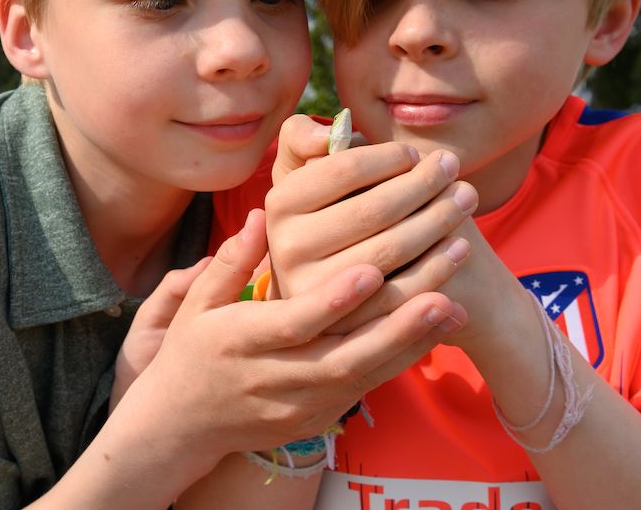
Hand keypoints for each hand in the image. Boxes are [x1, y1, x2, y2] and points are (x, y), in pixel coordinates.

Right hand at [117, 209, 463, 465]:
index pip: (294, 322)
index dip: (333, 299)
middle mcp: (277, 377)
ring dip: (414, 336)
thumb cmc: (191, 351)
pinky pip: (372, 384)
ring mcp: (303, 402)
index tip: (371, 269)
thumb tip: (261, 214)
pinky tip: (441, 326)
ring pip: (368, 371)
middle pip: (347, 351)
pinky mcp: (322, 415)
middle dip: (399, 318)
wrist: (184, 426)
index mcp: (242, 343)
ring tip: (456, 298)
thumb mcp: (195, 305)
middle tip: (443, 280)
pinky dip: (407, 356)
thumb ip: (231, 260)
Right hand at [265, 115, 477, 331]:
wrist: (322, 293)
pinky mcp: (345, 325)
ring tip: (467, 200)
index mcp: (280, 203)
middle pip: (374, 209)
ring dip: (439, 221)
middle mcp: (287, 248)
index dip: (390, 156)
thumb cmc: (325, 215)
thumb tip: (327, 136)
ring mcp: (315, 292)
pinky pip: (400, 293)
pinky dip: (438, 268)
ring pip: (390, 251)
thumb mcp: (304, 177)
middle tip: (456, 169)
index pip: (346, 167)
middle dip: (425, 184)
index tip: (418, 153)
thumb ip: (305, 141)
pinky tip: (462, 247)